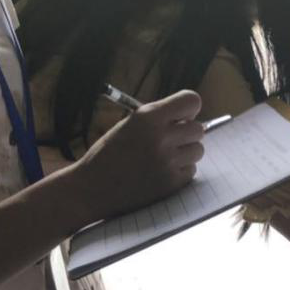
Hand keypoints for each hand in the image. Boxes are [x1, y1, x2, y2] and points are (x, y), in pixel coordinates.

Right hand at [72, 90, 204, 219]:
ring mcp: (167, 161)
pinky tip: (160, 172)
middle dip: (187, 134)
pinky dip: (180, 172)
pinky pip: (191, 171)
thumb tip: (189, 117)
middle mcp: (160, 137)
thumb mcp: (129, 124)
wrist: (90, 188)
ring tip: (164, 158)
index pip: (191, 101)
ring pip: (198, 150)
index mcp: (147, 117)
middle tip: (171, 141)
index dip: (189, 109)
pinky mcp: (170, 183)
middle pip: (198, 129)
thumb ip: (157, 118)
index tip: (182, 117)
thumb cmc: (108, 154)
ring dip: (186, 153)